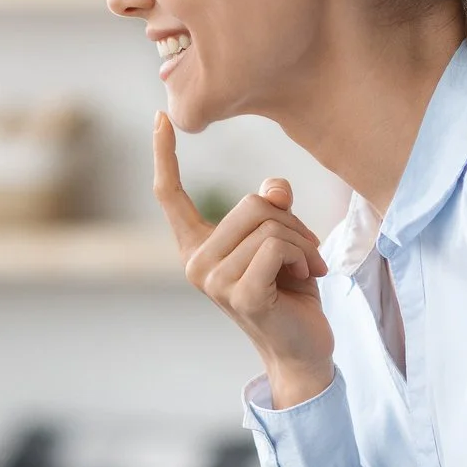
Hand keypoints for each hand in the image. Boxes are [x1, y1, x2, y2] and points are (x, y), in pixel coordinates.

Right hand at [152, 113, 334, 408]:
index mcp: (196, 247)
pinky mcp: (239, 295)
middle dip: (290, 221)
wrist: (303, 349)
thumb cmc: (290, 292)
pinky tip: (307, 278)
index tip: (159, 116)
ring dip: (302, 242)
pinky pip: (276, 246)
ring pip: (268, 225)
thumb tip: (273, 187)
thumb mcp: (282, 240)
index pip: (170, 195)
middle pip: (249, 204)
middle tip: (304, 252)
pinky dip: (303, 256)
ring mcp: (214, 281)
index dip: (164, 155)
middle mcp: (196, 263)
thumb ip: (272, 209)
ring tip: (305, 268)